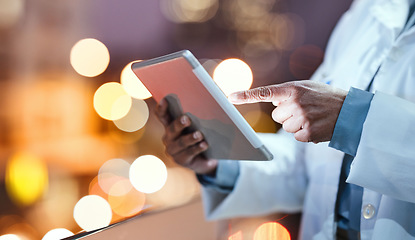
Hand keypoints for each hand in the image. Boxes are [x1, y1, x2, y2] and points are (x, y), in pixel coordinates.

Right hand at [155, 98, 217, 174]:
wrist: (205, 158)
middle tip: (186, 119)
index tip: (165, 100)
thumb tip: (206, 107)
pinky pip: (189, 153)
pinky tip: (204, 145)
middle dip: (179, 124)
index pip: (162, 116)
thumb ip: (196, 118)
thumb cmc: (200, 137)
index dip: (162, 108)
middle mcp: (168, 138)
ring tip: (199, 134)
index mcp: (170, 125)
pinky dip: (197, 148)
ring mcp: (173, 150)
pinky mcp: (181, 160)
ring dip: (190, 138)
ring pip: (181, 143)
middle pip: (172, 129)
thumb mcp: (197, 126)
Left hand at [229, 80, 346, 142]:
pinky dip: (304, 133)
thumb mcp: (306, 87)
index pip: (264, 92)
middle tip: (304, 109)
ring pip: (285, 127)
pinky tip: (315, 125)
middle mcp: (295, 104)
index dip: (246, 95)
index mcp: (292, 89)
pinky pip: (296, 137)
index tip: (230, 97)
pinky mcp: (308, 133)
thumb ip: (287, 92)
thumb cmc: (325, 96)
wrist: (350, 111)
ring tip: (312, 117)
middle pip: (277, 116)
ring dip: (296, 124)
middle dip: (287, 114)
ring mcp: (302, 119)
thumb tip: (273, 102)